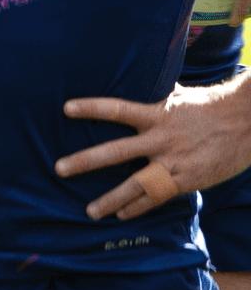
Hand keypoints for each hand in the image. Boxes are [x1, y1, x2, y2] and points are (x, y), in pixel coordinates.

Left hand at [60, 75, 250, 221]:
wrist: (248, 124)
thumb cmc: (212, 107)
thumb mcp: (180, 97)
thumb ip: (155, 95)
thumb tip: (138, 75)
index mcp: (157, 114)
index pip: (118, 109)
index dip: (92, 108)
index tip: (66, 108)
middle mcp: (161, 139)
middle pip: (116, 151)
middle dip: (85, 161)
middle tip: (59, 168)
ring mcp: (173, 162)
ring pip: (135, 184)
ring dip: (110, 199)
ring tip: (89, 211)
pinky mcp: (186, 179)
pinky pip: (157, 196)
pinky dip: (139, 207)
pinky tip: (122, 214)